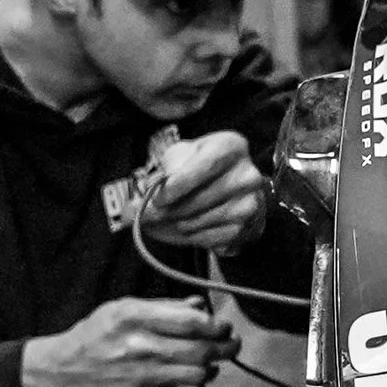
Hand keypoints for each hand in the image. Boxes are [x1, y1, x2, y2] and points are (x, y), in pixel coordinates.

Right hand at [22, 297, 234, 386]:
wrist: (58, 375)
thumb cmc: (93, 339)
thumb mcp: (121, 310)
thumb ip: (163, 307)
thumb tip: (200, 305)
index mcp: (133, 318)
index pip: (191, 322)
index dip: (217, 325)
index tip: (224, 327)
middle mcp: (138, 347)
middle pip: (201, 350)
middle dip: (225, 347)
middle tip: (230, 345)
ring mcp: (140, 378)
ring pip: (198, 376)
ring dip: (210, 370)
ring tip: (207, 365)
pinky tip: (189, 385)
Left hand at [144, 131, 269, 257]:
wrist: (237, 186)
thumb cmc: (203, 166)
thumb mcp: (184, 155)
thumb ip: (163, 171)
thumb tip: (137, 201)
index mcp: (231, 147)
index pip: (202, 168)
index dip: (176, 186)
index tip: (156, 198)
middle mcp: (246, 176)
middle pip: (197, 200)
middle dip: (165, 211)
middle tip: (144, 216)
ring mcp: (249, 204)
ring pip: (197, 222)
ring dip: (173, 225)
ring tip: (163, 220)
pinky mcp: (245, 229)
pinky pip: (206, 239)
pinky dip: (188, 237)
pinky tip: (181, 228)